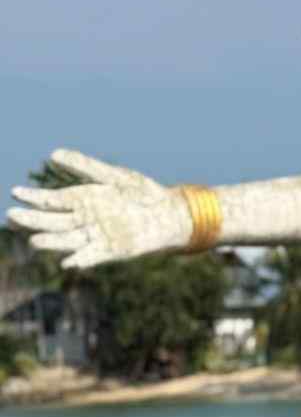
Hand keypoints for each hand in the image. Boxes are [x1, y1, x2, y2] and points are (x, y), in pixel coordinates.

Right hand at [7, 150, 193, 268]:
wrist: (169, 213)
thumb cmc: (141, 192)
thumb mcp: (113, 176)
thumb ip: (85, 167)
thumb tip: (53, 154)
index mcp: (83, 199)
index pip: (51, 200)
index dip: (33, 198)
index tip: (16, 192)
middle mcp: (85, 219)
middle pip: (53, 222)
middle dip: (33, 220)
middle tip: (12, 215)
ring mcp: (97, 236)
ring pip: (67, 240)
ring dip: (51, 242)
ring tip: (34, 240)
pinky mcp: (112, 250)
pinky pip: (92, 257)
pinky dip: (81, 260)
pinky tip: (69, 263)